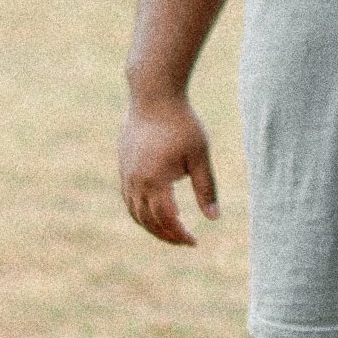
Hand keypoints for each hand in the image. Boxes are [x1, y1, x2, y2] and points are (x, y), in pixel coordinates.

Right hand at [118, 91, 220, 245]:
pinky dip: (140, 212)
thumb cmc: (181, 123)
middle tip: (185, 241)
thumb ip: (206, 188)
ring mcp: (126, 174)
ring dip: (151, 226)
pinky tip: (155, 212)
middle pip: (148, 221)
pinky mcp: (123, 166)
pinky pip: (129, 199)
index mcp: (155, 181)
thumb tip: (214, 218)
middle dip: (166, 235)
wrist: (152, 96)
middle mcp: (136, 182)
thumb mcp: (199, 155)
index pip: (166, 220)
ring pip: (135, 212)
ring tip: (171, 231)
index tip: (194, 242)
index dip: (179, 235)